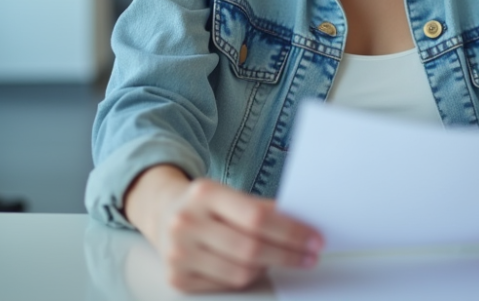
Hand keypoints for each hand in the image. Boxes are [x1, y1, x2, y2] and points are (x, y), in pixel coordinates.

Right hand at [127, 167, 322, 292]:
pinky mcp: (177, 277)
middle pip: (250, 248)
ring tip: (281, 258)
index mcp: (204, 193)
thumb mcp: (230, 194)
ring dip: (269, 268)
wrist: (163, 213)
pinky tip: (255, 267)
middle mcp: (186, 222)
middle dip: (288, 254)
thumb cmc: (207, 205)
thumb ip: (262, 208)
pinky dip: (246, 278)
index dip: (291, 231)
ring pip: (240, 272)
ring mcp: (178, 253)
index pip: (257, 217)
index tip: (315, 239)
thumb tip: (304, 225)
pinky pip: (226, 285)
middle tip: (310, 256)